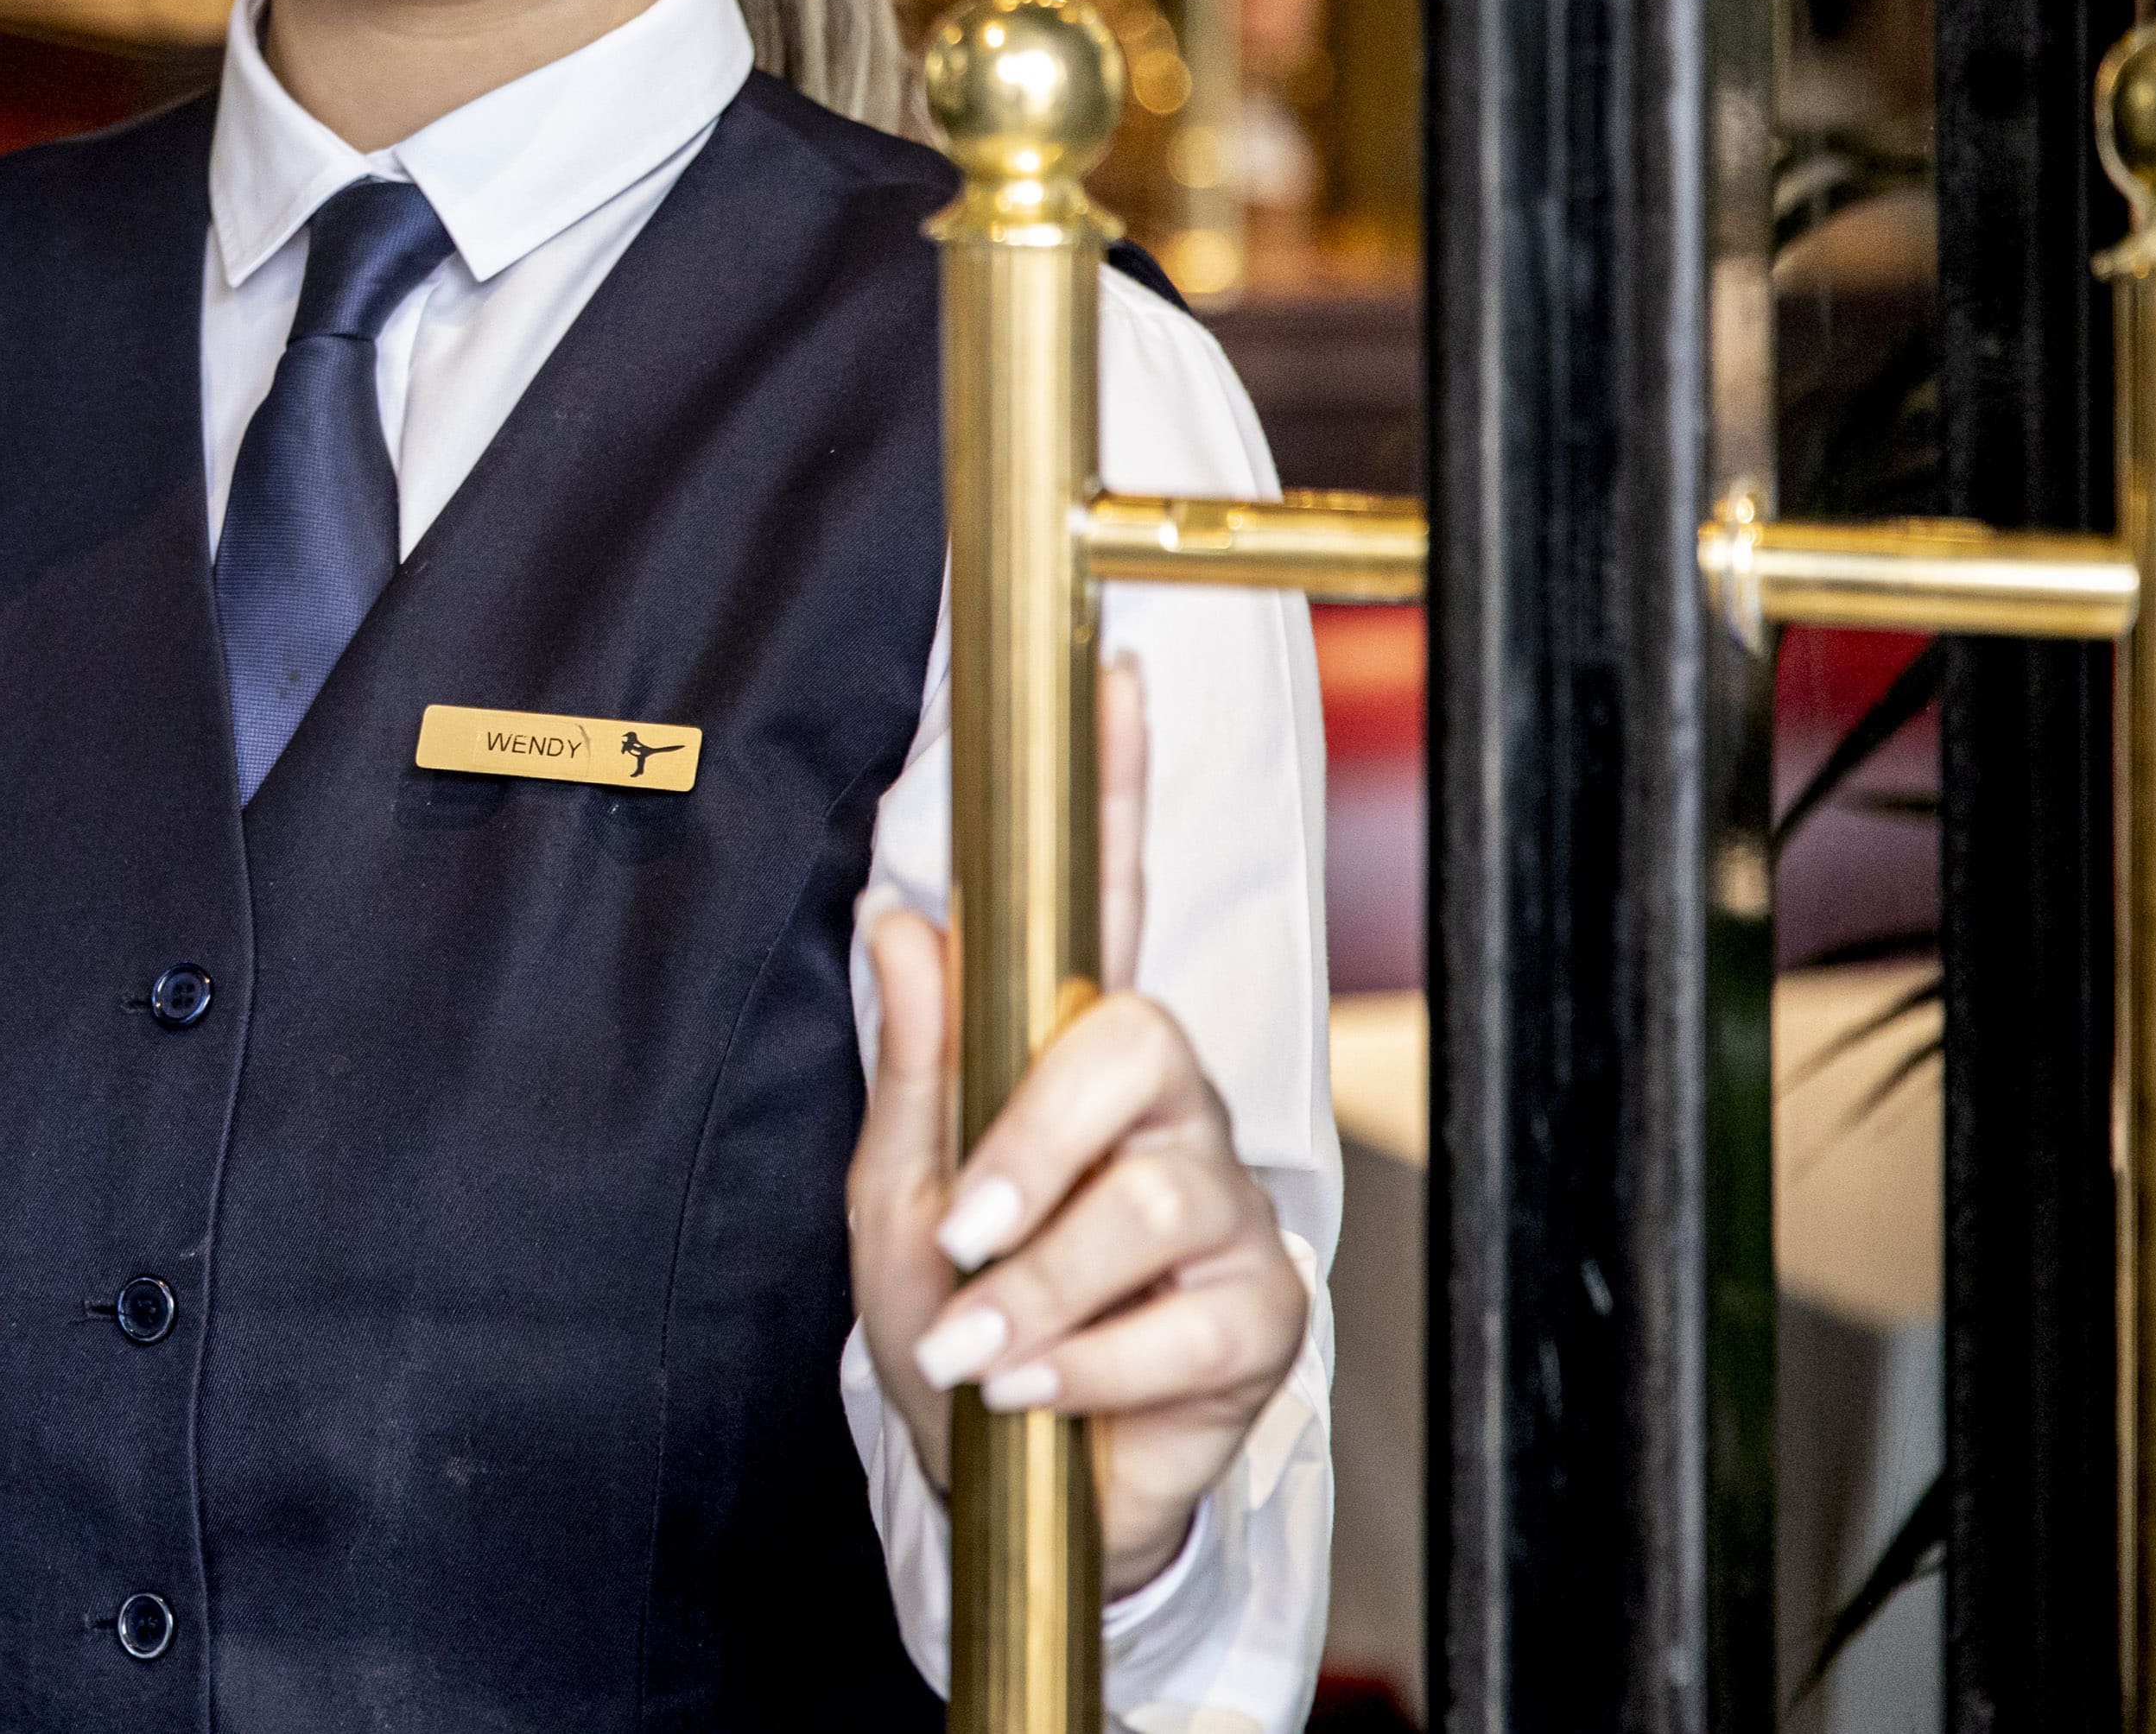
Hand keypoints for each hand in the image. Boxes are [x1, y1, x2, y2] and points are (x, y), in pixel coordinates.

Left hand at [846, 657, 1309, 1594]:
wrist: (996, 1479)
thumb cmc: (947, 1319)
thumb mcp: (892, 1196)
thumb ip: (911, 1066)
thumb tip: (898, 918)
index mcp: (1070, 1056)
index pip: (1100, 899)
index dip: (1116, 789)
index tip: (1117, 676)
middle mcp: (1166, 1107)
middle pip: (1135, 1045)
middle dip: (1034, 1145)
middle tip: (957, 1229)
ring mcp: (1223, 1205)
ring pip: (1152, 1197)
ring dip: (1040, 1285)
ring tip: (973, 1346)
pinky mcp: (1263, 1313)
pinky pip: (1187, 1317)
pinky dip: (1088, 1362)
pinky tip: (1034, 1389)